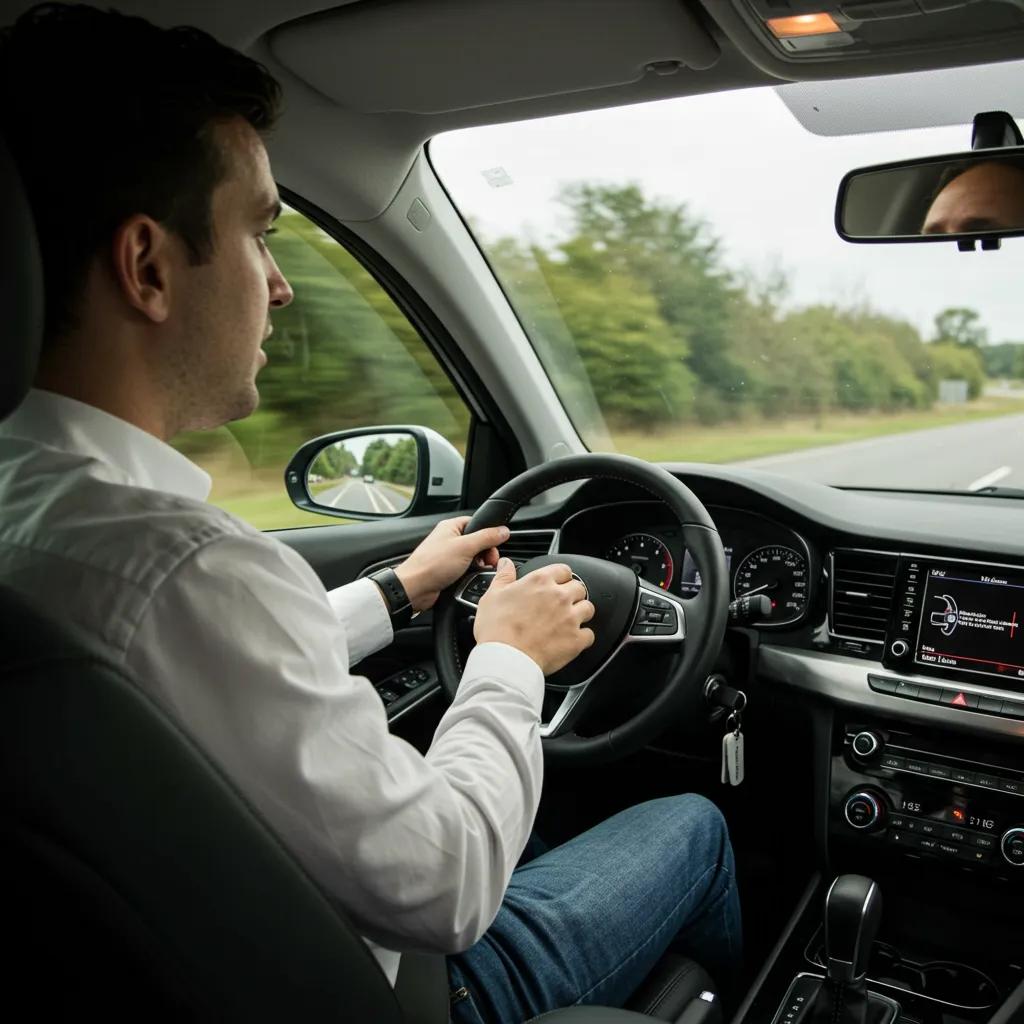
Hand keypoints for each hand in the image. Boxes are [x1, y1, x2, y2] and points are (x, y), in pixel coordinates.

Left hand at [394, 517, 509, 611]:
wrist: (415, 588)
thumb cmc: (432, 565)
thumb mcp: (465, 547)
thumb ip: (486, 537)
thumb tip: (503, 530)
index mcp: (451, 527)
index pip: (477, 523)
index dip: (489, 534)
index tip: (495, 546)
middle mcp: (449, 539)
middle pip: (478, 542)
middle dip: (486, 553)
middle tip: (488, 562)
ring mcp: (448, 556)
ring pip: (473, 557)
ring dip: (479, 565)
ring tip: (478, 571)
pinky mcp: (448, 570)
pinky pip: (466, 569)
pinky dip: (471, 574)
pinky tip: (470, 578)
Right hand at [473, 559, 595, 674]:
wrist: (506, 659)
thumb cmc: (497, 629)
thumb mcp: (492, 596)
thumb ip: (503, 576)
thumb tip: (506, 564)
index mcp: (540, 582)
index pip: (563, 569)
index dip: (560, 577)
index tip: (556, 583)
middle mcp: (559, 596)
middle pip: (579, 588)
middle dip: (571, 595)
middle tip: (560, 604)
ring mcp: (570, 618)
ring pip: (588, 608)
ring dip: (580, 613)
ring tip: (568, 621)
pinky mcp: (576, 640)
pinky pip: (589, 634)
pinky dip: (582, 637)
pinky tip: (571, 640)